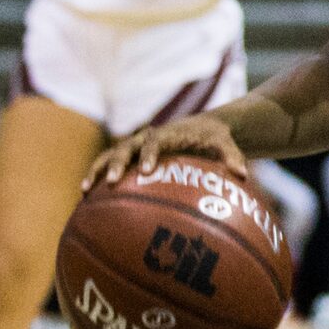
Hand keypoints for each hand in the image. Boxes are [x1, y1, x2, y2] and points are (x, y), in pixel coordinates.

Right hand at [83, 114, 247, 192]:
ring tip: (85, 191)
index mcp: (167, 133)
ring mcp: (135, 146)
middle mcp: (146, 138)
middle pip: (126, 148)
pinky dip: (97, 179)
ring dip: (97, 171)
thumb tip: (243, 174)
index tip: (147, 170)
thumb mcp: (225, 142)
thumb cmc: (214, 136)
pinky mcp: (129, 156)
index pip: (155, 142)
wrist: (201, 126)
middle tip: (112, 183)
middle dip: (117, 164)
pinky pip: (109, 166)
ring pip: (110, 155)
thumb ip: (232, 156)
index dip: (149, 155)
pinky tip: (86, 202)